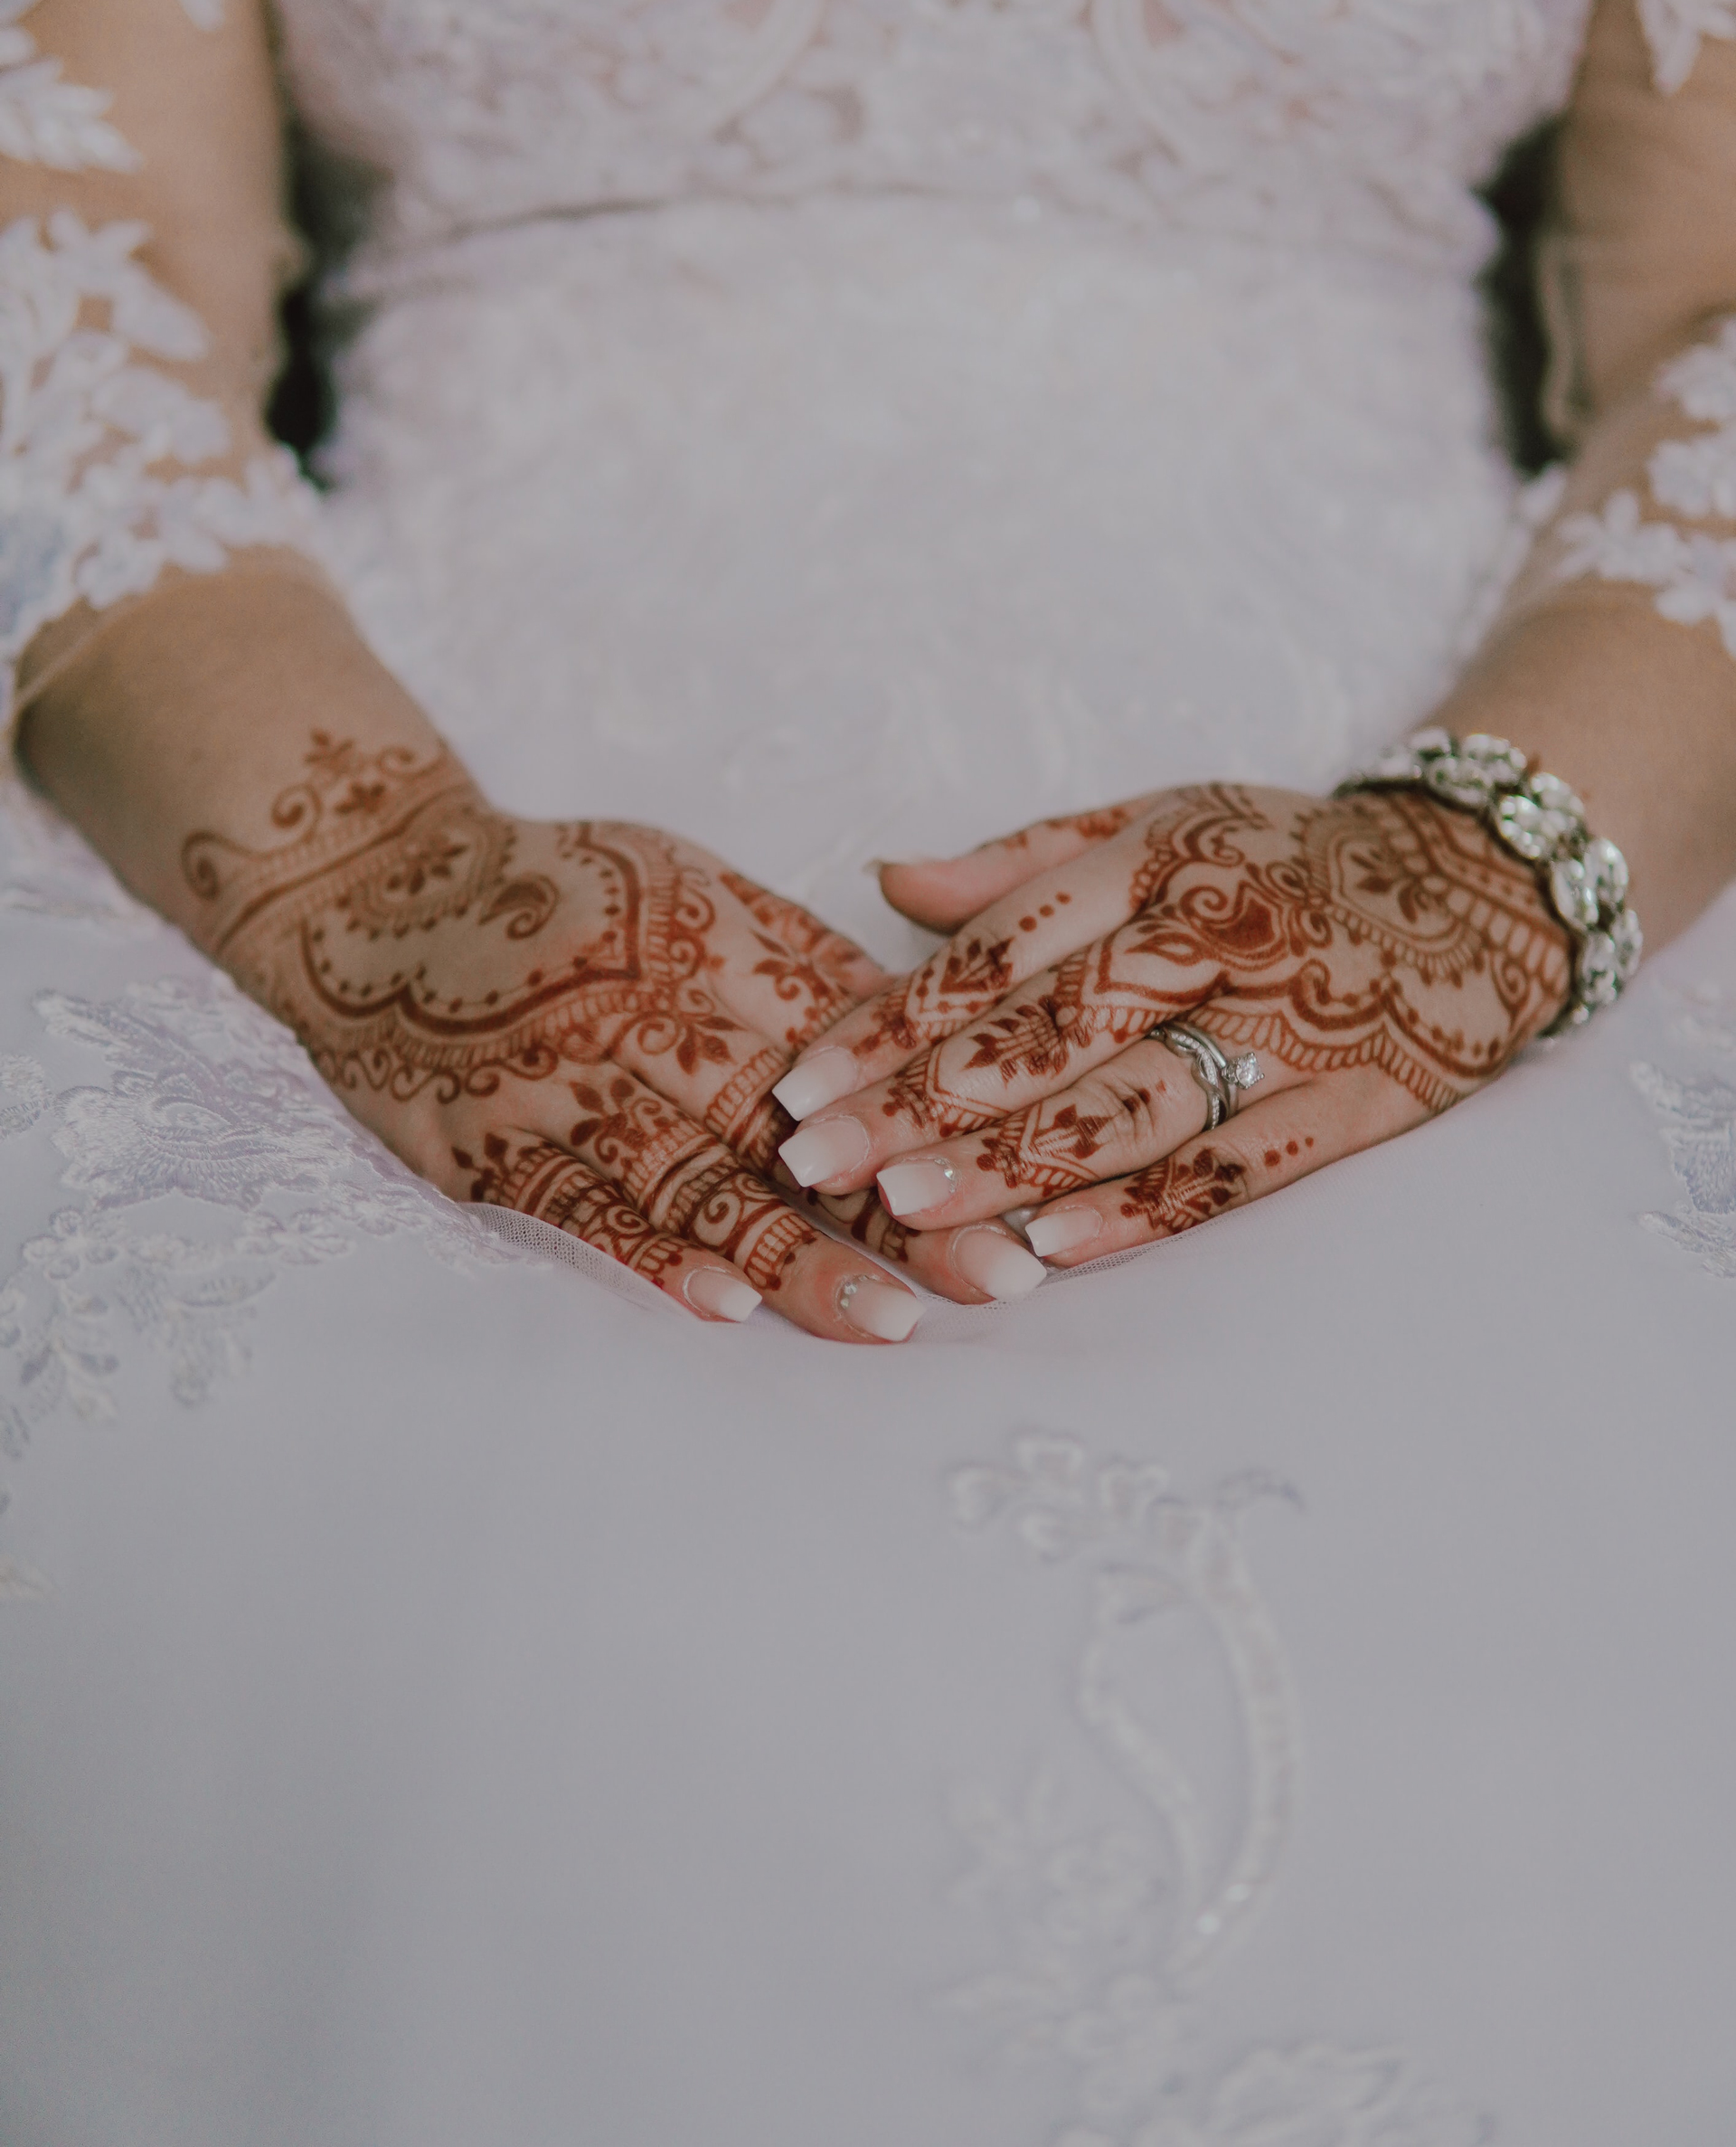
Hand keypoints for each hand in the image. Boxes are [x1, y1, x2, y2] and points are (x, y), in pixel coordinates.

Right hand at [180, 731, 1046, 1338]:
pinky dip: (650, 1255)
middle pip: (791, 1122)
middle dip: (899, 1206)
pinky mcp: (489, 1142)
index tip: (1032, 1188)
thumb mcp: (694, 889)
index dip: (941, 1123)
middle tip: (998, 1280)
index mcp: (715, 944)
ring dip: (793, 1253)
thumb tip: (938, 1036)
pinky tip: (720, 1306)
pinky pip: (579, 1206)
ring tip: (887, 1320)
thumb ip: (805, 968)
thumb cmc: (565, 895)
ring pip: (694, 1175)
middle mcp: (646, 1008)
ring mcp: (564, 1078)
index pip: (851, 1049)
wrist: (376, 892)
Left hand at [770, 783, 1572, 1271]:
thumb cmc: (1278, 857)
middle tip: (815, 1163)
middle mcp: (1222, 936)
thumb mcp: (1158, 822)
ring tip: (909, 1211)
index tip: (798, 1083)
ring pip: (1134, 1107)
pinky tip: (1049, 1253)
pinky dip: (1140, 1215)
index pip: (1000, 950)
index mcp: (1158, 860)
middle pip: (1051, 1033)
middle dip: (920, 1104)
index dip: (891, 1021)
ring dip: (1014, 1166)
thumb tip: (883, 877)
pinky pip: (1234, 1170)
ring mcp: (1295, 1024)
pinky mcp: (1357, 1103)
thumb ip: (1020, 864)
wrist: (1476, 887)